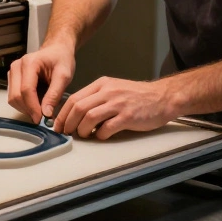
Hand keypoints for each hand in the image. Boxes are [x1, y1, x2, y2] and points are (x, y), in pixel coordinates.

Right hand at [7, 41, 75, 122]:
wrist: (57, 51)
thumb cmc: (61, 59)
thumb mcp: (64, 75)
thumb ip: (55, 94)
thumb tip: (46, 113)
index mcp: (29, 63)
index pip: (26, 90)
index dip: (33, 107)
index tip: (42, 118)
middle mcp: (17, 67)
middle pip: (16, 96)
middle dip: (28, 109)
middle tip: (42, 118)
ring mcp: (13, 72)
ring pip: (13, 98)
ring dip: (25, 108)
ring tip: (41, 109)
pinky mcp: (13, 79)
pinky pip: (13, 97)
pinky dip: (24, 104)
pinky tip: (36, 104)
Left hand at [54, 77, 180, 139]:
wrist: (162, 97)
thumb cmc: (137, 96)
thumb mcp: (114, 89)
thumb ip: (96, 98)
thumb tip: (76, 114)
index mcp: (102, 84)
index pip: (74, 98)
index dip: (62, 114)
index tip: (59, 125)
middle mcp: (108, 92)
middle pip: (78, 107)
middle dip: (68, 123)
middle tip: (67, 133)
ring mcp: (118, 104)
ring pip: (89, 117)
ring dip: (82, 130)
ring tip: (84, 135)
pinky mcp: (128, 117)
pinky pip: (107, 128)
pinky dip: (100, 135)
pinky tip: (102, 136)